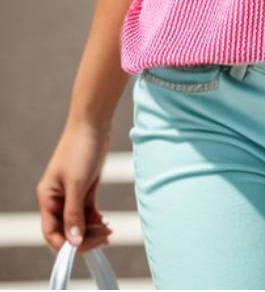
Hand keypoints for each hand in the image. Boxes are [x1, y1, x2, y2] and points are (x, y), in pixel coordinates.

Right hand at [37, 123, 112, 251]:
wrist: (94, 123)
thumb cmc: (80, 149)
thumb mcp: (77, 184)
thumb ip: (74, 213)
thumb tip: (74, 242)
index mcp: (47, 198)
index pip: (51, 232)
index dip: (66, 245)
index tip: (84, 248)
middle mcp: (57, 199)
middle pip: (67, 229)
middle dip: (84, 237)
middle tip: (105, 238)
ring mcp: (71, 194)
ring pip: (79, 222)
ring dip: (92, 230)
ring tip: (109, 231)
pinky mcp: (85, 188)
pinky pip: (87, 212)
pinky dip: (96, 220)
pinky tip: (106, 223)